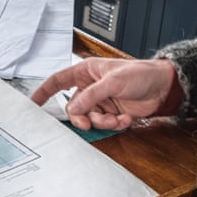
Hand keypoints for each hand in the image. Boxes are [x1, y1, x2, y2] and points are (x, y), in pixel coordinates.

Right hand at [31, 58, 177, 130]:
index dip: (44, 92)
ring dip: (103, 122)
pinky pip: (104, 124)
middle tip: (89, 123)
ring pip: (89, 119)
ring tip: (118, 118)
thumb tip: (73, 108)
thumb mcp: (113, 81)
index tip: (32, 104)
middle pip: (74, 107)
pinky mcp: (112, 113)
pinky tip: (126, 118)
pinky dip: (114, 124)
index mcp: (86, 72)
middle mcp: (91, 87)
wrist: (163, 86)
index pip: (58, 81)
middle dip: (82, 117)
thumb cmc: (140, 73)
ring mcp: (101, 101)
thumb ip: (91, 96)